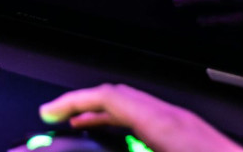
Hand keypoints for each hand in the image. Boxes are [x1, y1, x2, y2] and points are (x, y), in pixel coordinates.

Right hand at [39, 83, 242, 151]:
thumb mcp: (157, 150)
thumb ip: (125, 144)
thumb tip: (93, 147)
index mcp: (165, 124)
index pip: (109, 96)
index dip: (72, 100)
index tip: (49, 112)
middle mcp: (176, 118)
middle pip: (120, 96)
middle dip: (83, 105)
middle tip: (57, 119)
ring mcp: (186, 126)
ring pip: (135, 108)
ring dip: (104, 115)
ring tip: (80, 129)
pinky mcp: (193, 137)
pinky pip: (149, 121)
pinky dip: (125, 126)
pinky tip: (121, 143)